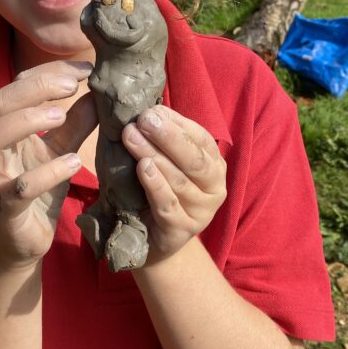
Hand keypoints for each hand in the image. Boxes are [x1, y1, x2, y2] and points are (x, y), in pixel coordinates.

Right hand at [0, 61, 96, 268]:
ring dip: (26, 121)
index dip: (48, 72)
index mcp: (3, 129)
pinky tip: (73, 163)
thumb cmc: (40, 188)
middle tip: (71, 85)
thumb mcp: (61, 149)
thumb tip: (100, 90)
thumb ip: (76, 122)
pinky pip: (18, 188)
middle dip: (33, 88)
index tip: (84, 68)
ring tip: (61, 115)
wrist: (24, 242)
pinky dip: (45, 173)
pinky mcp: (4, 210)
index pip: (16, 87)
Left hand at [122, 106, 225, 260]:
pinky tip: (143, 168)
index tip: (150, 111)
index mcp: (213, 165)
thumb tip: (150, 109)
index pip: (200, 139)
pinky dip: (155, 185)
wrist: (152, 239)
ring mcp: (201, 212)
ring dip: (154, 156)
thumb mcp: (164, 161)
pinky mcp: (181, 231)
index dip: (176, 124)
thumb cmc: (157, 191)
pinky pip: (168, 205)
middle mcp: (214, 188)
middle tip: (143, 120)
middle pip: (194, 159)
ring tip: (132, 138)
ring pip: (179, 180)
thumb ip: (163, 138)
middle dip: (168, 137)